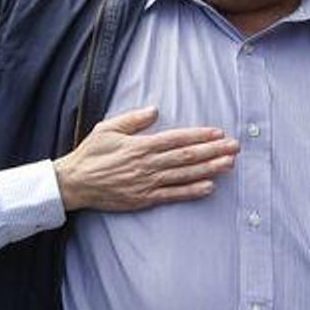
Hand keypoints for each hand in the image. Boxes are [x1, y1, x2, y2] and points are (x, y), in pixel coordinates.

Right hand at [53, 106, 236, 211]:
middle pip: (186, 157)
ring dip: (209, 169)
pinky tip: (209, 187)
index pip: (176, 139)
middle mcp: (147, 164)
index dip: (199, 136)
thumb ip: (132, 120)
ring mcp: (147, 183)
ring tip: (229, 164)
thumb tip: (155, 110)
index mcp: (139, 145)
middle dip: (212, 151)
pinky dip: (191, 191)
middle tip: (234, 147)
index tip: (218, 133)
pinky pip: (172, 195)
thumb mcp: (107, 129)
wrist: (74, 183)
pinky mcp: (144, 199)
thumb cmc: (89, 154)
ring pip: (184, 175)